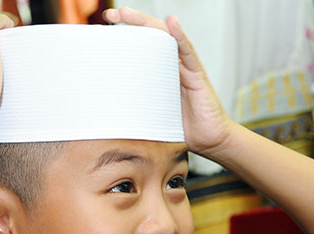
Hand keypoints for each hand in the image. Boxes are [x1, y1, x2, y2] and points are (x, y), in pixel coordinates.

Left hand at [103, 8, 235, 157]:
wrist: (210, 140)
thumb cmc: (182, 129)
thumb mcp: (151, 115)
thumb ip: (135, 107)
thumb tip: (106, 112)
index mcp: (159, 73)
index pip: (140, 46)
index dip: (123, 35)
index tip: (103, 26)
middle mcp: (172, 65)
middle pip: (151, 35)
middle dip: (131, 21)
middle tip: (111, 13)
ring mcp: (185, 68)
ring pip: (166, 38)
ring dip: (148, 23)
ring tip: (129, 13)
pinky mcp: (198, 76)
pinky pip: (188, 53)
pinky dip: (180, 37)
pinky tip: (171, 24)